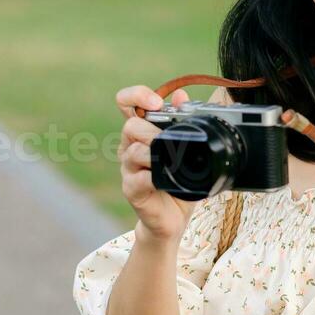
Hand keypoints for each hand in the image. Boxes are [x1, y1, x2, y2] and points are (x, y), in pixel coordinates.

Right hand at [114, 84, 197, 242]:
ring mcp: (129, 169)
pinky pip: (137, 179)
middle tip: (168, 139)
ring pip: (133, 151)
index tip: (156, 101)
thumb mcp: (187, 150)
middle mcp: (131, 147)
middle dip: (151, 129)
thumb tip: (181, 95)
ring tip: (169, 161)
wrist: (173, 218)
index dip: (136, 95)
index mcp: (142, 133)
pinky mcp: (132, 190)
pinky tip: (163, 180)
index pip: (126, 103)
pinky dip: (152, 177)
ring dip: (153, 153)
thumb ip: (183, 122)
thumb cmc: (178, 182)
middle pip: (130, 126)